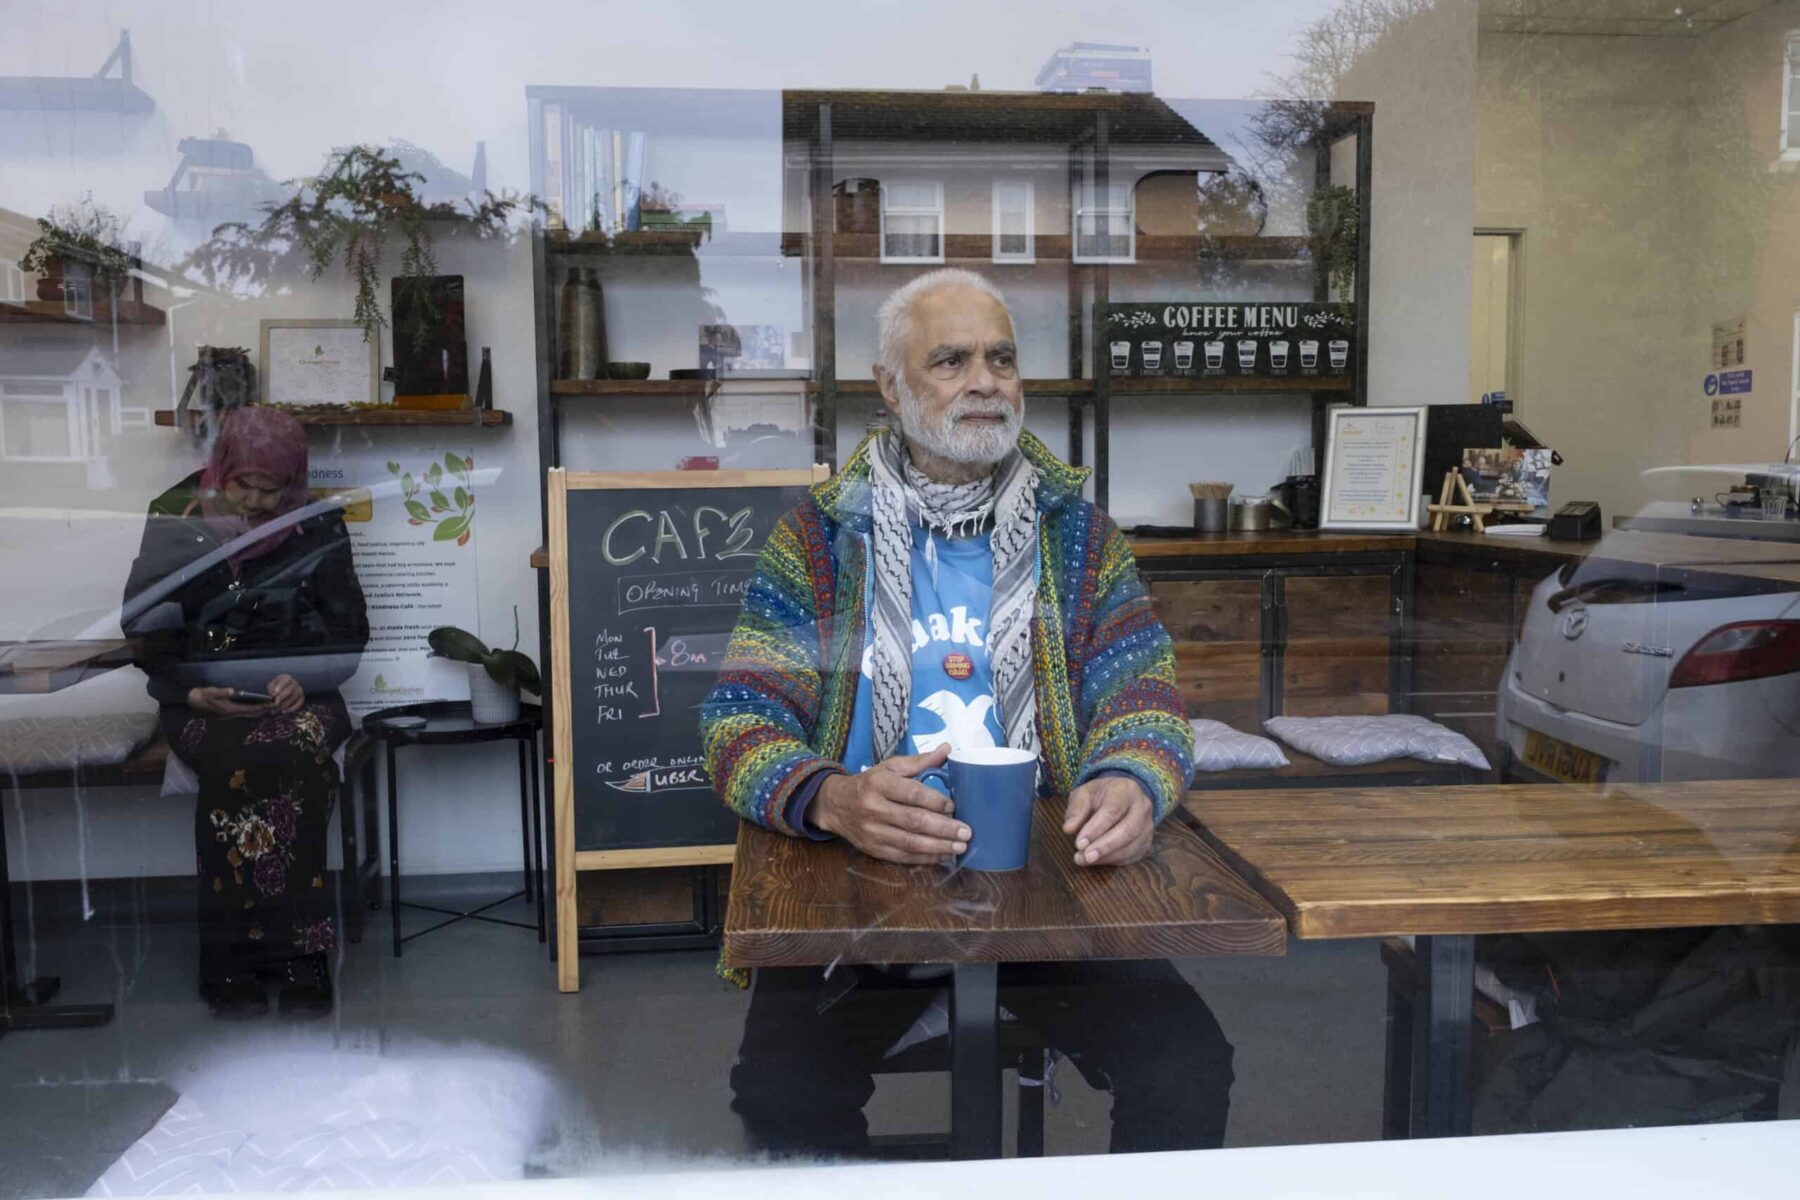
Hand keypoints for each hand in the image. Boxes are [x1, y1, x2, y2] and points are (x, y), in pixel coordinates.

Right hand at [186, 686, 271, 717]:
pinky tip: (262, 704)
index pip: (250, 710)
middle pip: (254, 713)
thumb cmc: (205, 696)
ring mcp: (234, 713)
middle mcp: (234, 713)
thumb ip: (222, 692)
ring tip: (273, 704)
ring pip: (252, 713)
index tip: (271, 704)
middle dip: (265, 710)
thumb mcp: (211, 692)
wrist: (196, 701)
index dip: (261, 707)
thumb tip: (232, 691)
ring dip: (262, 710)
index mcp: (231, 710)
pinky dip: (256, 709)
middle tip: (277, 704)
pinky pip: (248, 711)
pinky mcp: (233, 711)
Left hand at [266, 674, 304, 712]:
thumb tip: (273, 695)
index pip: (286, 680)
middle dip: (282, 697)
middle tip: (275, 703)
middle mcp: (295, 683)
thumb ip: (271, 689)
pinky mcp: (302, 698)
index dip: (281, 686)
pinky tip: (284, 711)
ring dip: (285, 704)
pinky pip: (299, 704)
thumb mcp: (271, 686)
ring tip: (277, 709)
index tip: (275, 693)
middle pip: (291, 689)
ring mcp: (299, 691)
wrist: (280, 693)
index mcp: (287, 678)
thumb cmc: (275, 689)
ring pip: (295, 697)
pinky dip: (292, 708)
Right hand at [812, 744, 969, 864]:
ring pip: (910, 843)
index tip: (954, 807)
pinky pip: (903, 857)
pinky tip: (943, 855)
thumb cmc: (870, 783)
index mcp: (879, 783)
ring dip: (938, 847)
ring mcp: (873, 832)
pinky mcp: (874, 849)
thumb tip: (947, 749)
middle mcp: (874, 808)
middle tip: (966, 832)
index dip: (934, 801)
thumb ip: (919, 761)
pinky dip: (925, 858)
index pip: (911, 793)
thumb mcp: (890, 767)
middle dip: (943, 828)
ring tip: (960, 846)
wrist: (836, 805)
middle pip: (913, 821)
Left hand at [1063, 776, 1154, 866]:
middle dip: (1104, 846)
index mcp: (1126, 790)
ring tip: (1085, 859)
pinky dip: (1113, 860)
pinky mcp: (1146, 842)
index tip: (1079, 843)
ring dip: (1107, 856)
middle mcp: (1142, 807)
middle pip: (1128, 830)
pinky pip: (1133, 855)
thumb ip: (1076, 809)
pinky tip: (1097, 860)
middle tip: (1084, 856)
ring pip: (1132, 846)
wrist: (1120, 797)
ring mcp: (1148, 826)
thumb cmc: (1100, 795)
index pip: (1113, 810)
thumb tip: (1068, 828)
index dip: (1096, 828)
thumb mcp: (1084, 794)